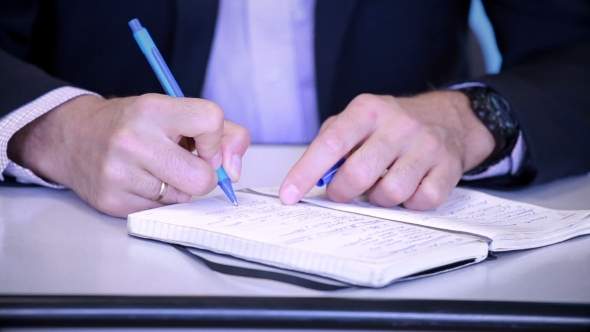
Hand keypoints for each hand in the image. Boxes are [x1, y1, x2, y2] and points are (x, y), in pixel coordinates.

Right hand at [7, 93, 249, 216]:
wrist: (72, 136)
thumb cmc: (133, 124)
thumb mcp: (174, 112)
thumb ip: (221, 132)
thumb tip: (234, 170)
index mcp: (153, 110)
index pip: (212, 120)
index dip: (217, 139)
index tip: (203, 143)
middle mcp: (133, 140)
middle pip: (202, 178)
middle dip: (203, 175)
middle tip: (185, 164)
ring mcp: (119, 173)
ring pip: (183, 198)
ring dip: (177, 188)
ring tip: (155, 169)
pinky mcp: (112, 201)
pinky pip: (160, 211)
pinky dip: (158, 200)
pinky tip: (141, 182)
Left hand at [279, 91, 493, 209]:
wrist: (448, 118)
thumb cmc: (392, 125)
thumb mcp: (358, 120)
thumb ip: (330, 144)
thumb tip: (308, 179)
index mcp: (368, 110)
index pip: (331, 143)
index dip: (306, 172)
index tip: (289, 195)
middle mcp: (399, 124)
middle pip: (358, 174)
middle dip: (343, 193)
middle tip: (344, 192)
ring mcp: (426, 145)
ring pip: (390, 193)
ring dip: (378, 199)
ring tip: (381, 184)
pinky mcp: (448, 167)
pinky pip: (421, 201)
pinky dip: (409, 203)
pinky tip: (409, 188)